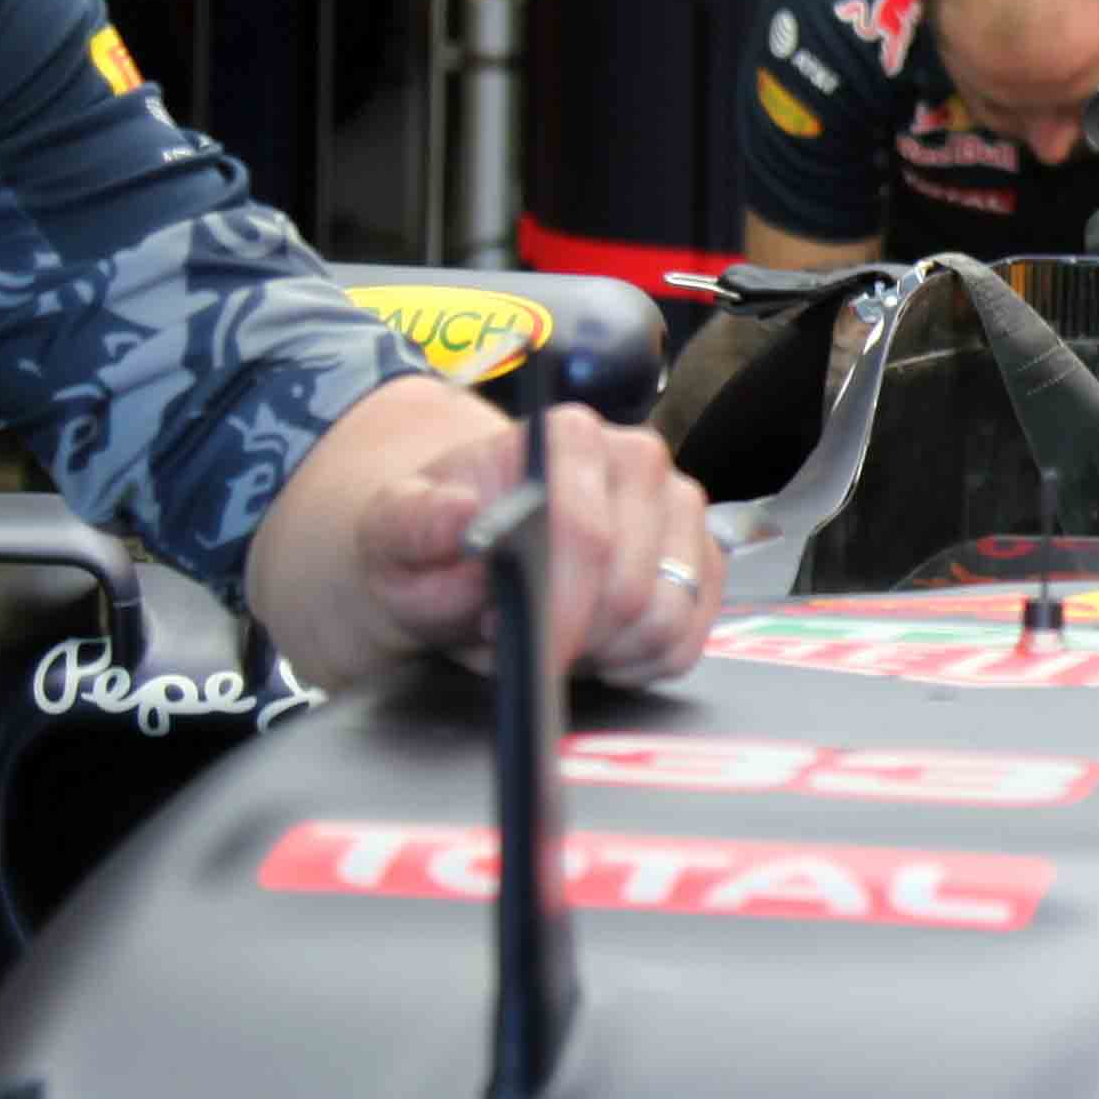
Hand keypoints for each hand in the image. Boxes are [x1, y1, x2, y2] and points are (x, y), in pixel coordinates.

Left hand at [346, 403, 718, 689]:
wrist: (466, 555)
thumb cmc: (435, 544)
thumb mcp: (396, 532)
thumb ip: (417, 522)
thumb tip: (459, 513)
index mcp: (566, 436)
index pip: (584, 530)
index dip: (559, 605)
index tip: (528, 651)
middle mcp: (637, 458)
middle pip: (630, 585)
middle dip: (574, 635)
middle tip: (521, 637)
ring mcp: (678, 508)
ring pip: (666, 616)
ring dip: (605, 651)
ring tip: (556, 637)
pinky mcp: (701, 559)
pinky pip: (689, 638)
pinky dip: (640, 661)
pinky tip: (596, 649)